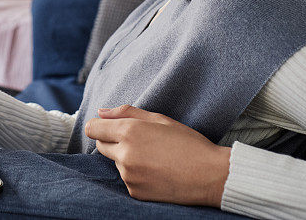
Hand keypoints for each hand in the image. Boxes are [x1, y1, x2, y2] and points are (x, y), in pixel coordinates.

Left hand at [86, 105, 230, 206]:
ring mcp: (129, 176)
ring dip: (127, 159)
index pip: (93, 128)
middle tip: (140, 142)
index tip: (109, 127)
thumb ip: (126, 112)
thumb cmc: (188, 143)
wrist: (212, 176)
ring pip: (116, 162)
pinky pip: (127, 179)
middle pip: (101, 146)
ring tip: (155, 158)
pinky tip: (157, 172)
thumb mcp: (160, 119)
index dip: (100, 126)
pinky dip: (137, 175)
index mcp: (130, 131)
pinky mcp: (135, 192)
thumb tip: (100, 112)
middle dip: (113, 141)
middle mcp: (125, 154)